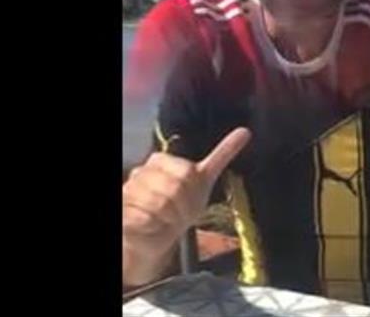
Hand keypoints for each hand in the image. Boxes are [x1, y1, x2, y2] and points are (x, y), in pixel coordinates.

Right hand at [122, 127, 250, 284]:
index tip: (191, 203)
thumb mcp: (203, 182)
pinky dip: (154, 227)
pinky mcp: (123, 208)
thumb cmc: (180, 208)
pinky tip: (151, 225)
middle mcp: (142, 171)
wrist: (157, 237)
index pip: (187, 172)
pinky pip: (145, 218)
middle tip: (178, 216)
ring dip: (169, 220)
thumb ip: (221, 154)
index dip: (193, 192)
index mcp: (161, 161)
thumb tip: (245, 131)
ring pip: (161, 205)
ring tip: (165, 221)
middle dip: (183, 208)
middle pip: (176, 188)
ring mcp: (130, 189)